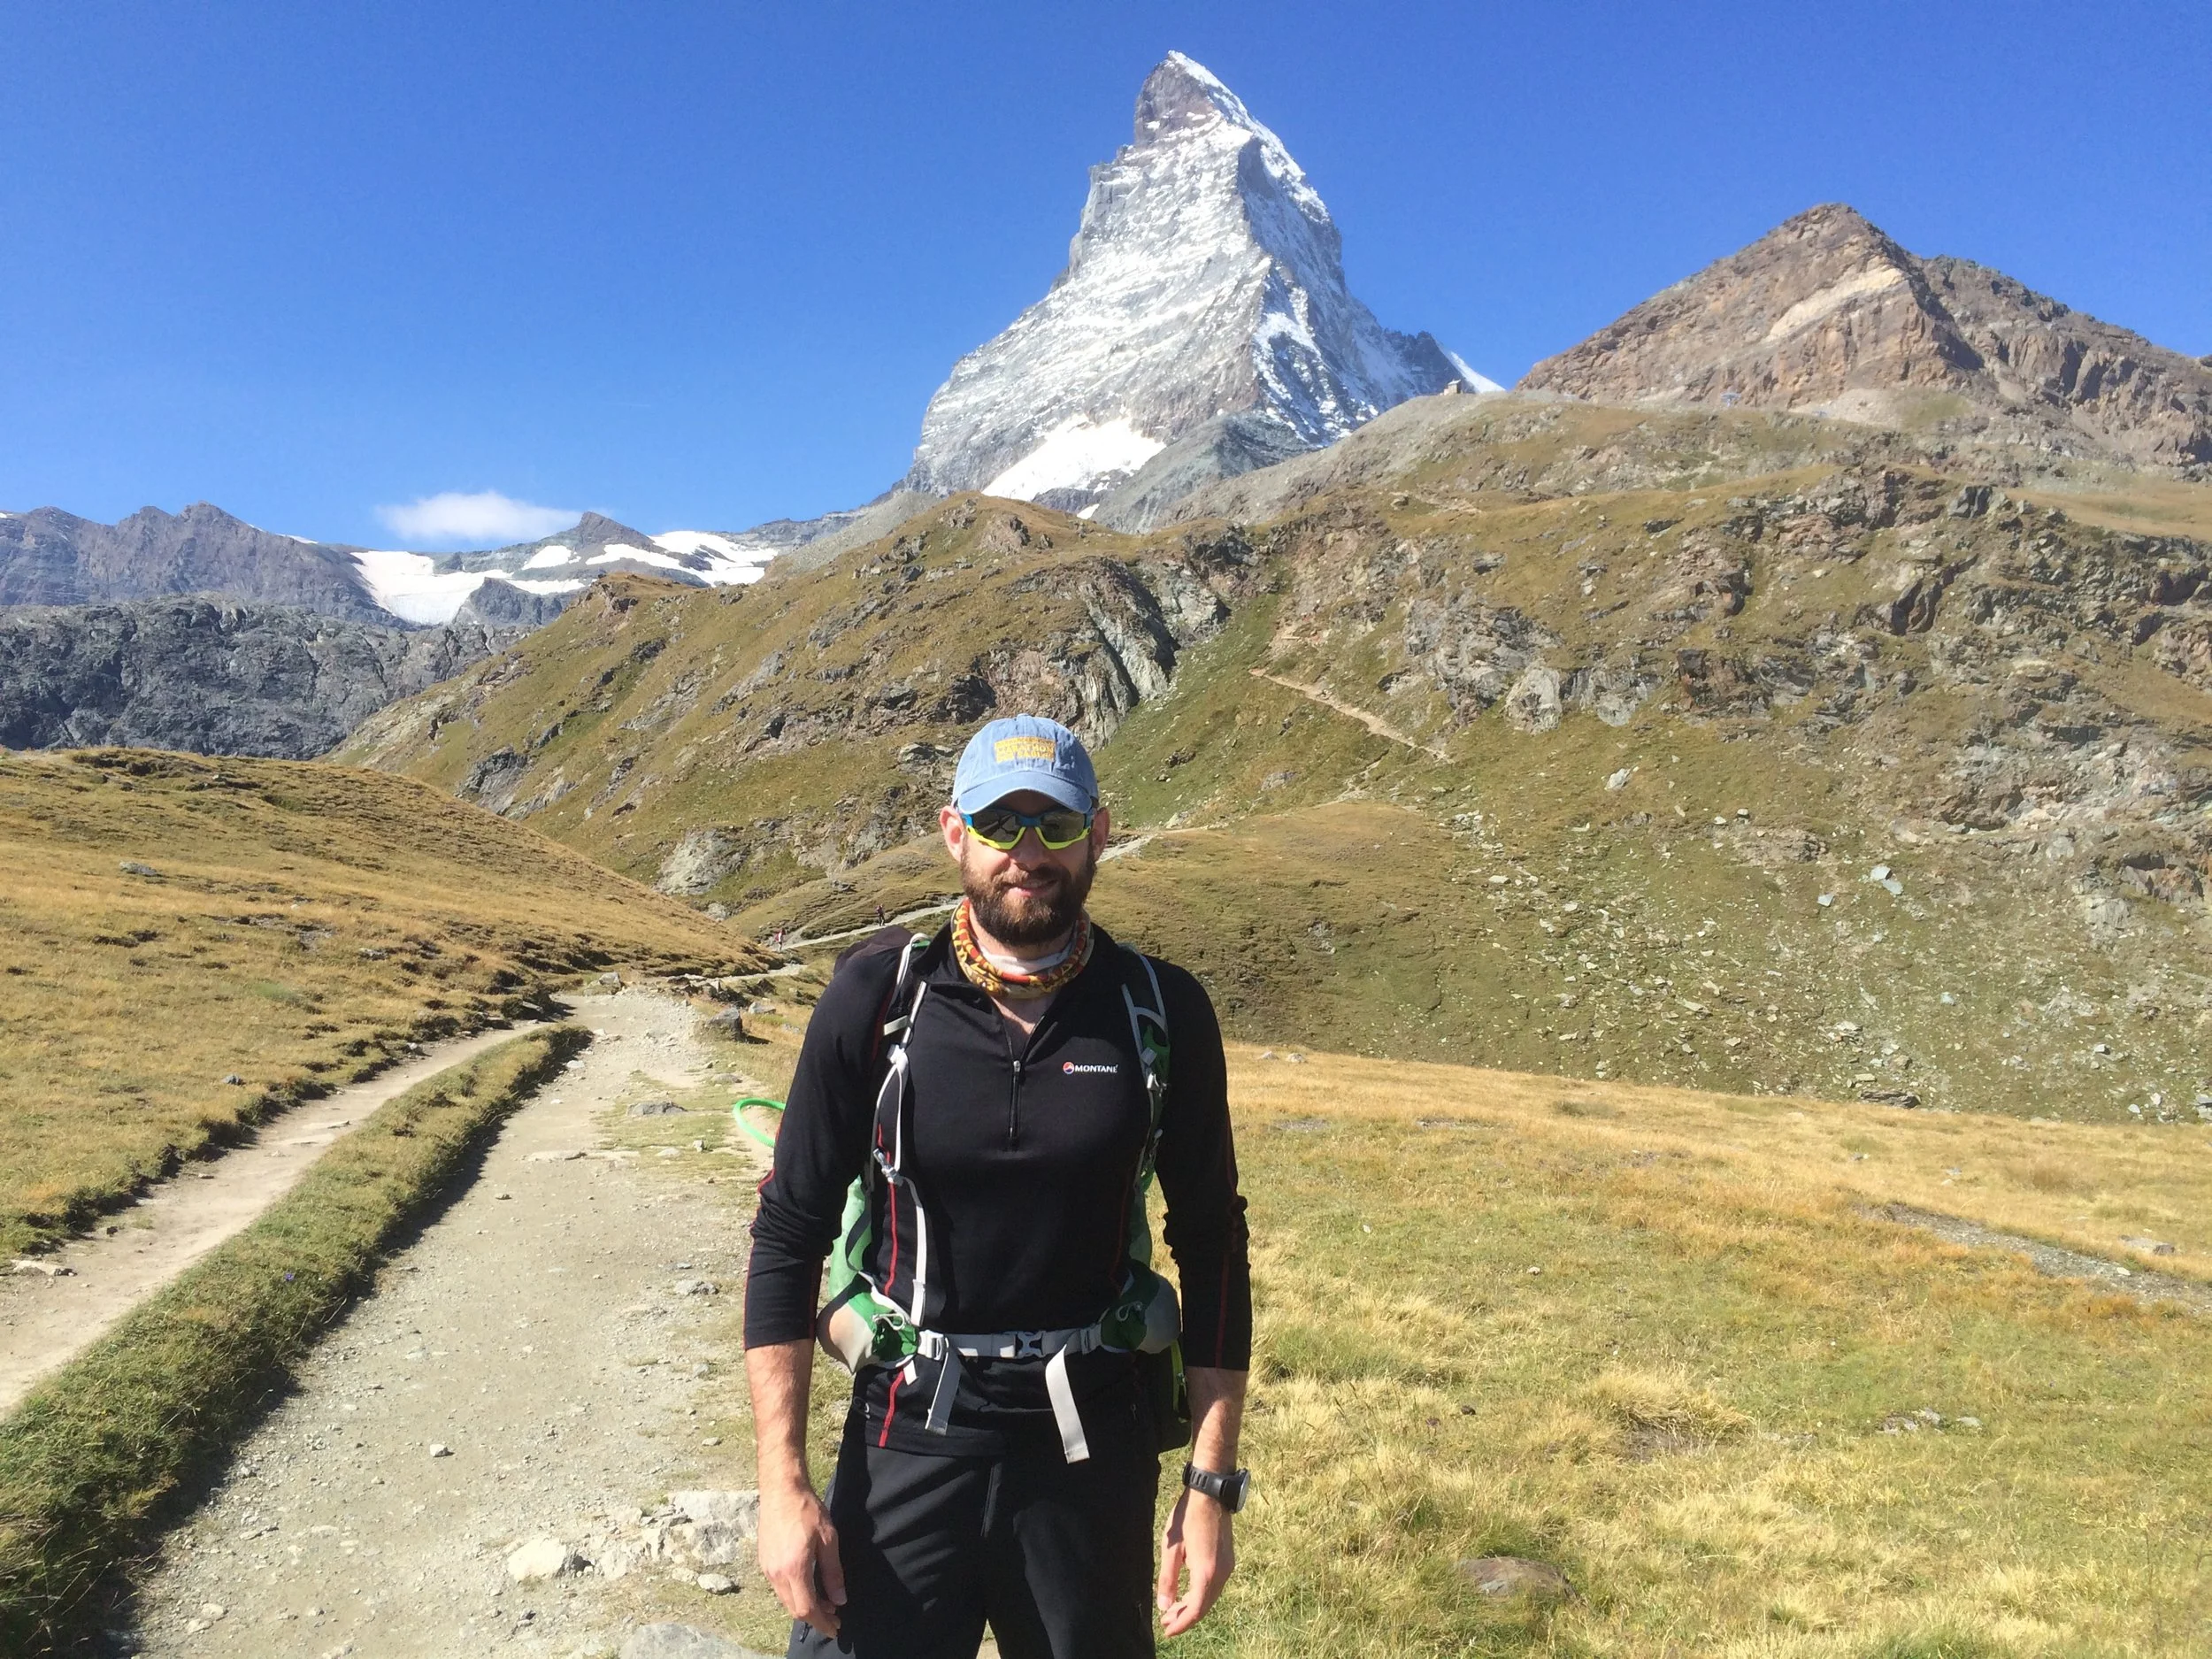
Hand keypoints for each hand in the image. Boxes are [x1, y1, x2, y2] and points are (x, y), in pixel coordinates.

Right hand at [758, 1480, 845, 1636]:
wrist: (781, 1490)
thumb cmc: (807, 1510)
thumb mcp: (829, 1540)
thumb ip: (833, 1572)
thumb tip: (839, 1599)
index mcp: (794, 1570)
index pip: (807, 1609)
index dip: (822, 1622)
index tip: (836, 1628)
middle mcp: (776, 1574)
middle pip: (794, 1609)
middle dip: (815, 1617)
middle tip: (834, 1615)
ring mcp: (767, 1569)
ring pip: (786, 1600)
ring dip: (804, 1606)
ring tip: (824, 1602)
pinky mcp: (764, 1562)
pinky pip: (779, 1589)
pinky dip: (794, 1595)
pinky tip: (808, 1587)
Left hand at [1156, 1488, 1234, 1636]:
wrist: (1210, 1493)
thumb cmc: (1187, 1517)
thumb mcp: (1171, 1548)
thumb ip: (1167, 1579)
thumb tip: (1164, 1606)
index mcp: (1206, 1572)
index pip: (1196, 1609)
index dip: (1181, 1623)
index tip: (1167, 1630)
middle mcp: (1222, 1572)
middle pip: (1204, 1606)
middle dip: (1185, 1617)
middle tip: (1165, 1621)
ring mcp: (1228, 1566)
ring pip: (1211, 1597)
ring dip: (1193, 1606)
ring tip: (1173, 1610)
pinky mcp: (1228, 1559)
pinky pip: (1215, 1585)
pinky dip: (1201, 1594)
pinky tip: (1187, 1593)